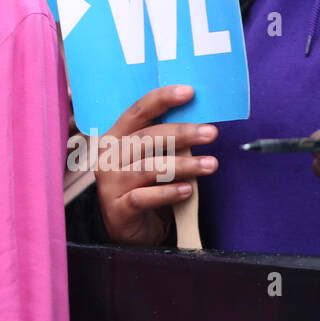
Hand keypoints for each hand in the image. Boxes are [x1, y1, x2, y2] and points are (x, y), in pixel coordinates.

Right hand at [93, 85, 217, 245]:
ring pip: (148, 168)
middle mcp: (108, 156)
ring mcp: (110, 183)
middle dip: (181, 133)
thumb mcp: (151, 158)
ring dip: (183, 165)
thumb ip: (166, 141)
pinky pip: (144, 197)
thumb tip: (199, 120)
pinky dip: (168, 193)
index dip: (162, 99)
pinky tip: (187, 191)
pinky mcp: (118, 209)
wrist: (128, 228)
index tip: (189, 92)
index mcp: (116, 137)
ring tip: (210, 165)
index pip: (137, 111)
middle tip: (211, 132)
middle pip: (146, 138)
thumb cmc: (144, 186)